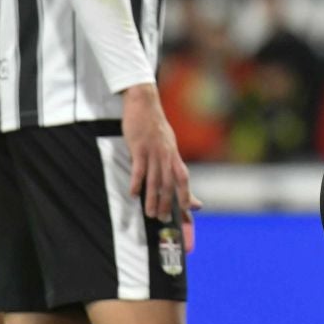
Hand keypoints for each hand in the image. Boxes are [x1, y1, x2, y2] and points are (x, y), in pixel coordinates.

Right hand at [123, 83, 196, 245]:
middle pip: (171, 183)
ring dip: (153, 198)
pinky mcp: (139, 147)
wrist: (145, 104)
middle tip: (166, 219)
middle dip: (169, 202)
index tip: (189, 212)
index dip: (187, 195)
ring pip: (156, 179)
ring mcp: (154, 151)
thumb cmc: (155, 128)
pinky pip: (139, 167)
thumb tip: (177, 178)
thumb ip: (172, 163)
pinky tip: (134, 194)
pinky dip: (137, 181)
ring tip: (151, 214)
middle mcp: (167, 155)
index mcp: (174, 155)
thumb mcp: (168, 145)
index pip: (184, 179)